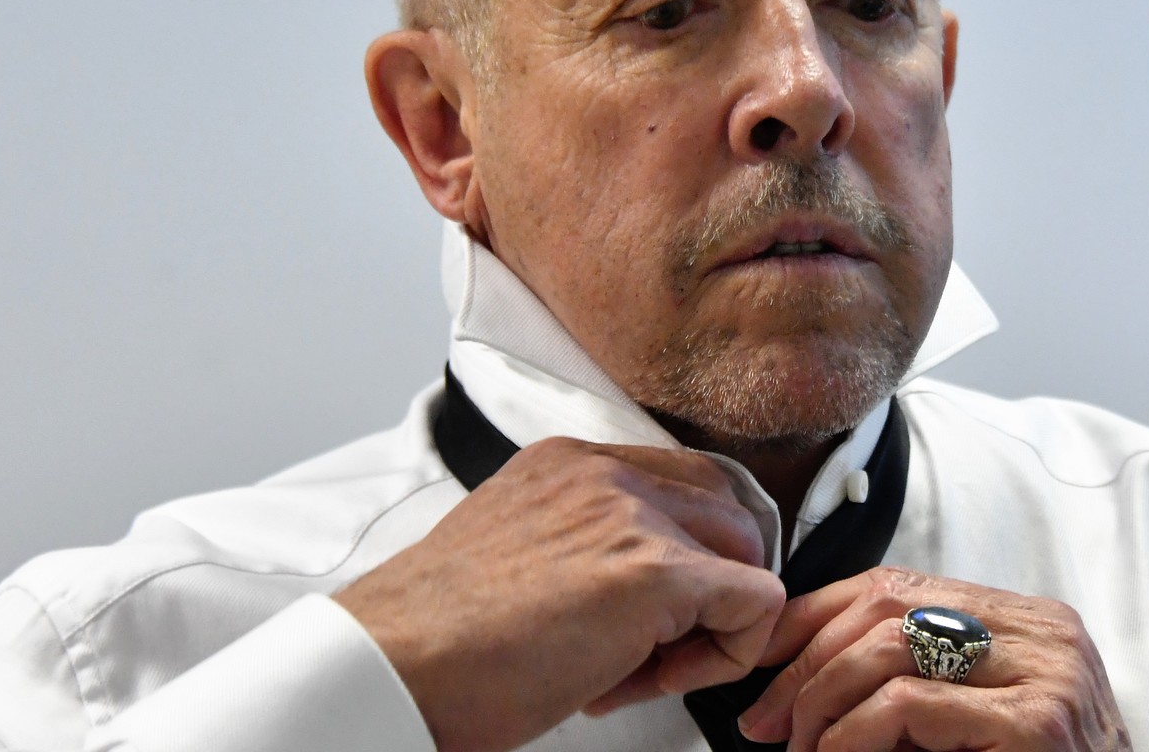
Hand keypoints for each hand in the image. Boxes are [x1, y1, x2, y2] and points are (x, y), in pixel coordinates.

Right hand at [333, 437, 785, 751]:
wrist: (392, 668)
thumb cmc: (436, 640)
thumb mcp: (514, 556)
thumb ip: (581, 548)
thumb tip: (638, 598)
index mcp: (569, 465)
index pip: (682, 488)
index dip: (682, 560)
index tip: (636, 620)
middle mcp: (605, 474)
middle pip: (726, 516)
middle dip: (706, 593)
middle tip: (645, 657)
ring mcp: (633, 516)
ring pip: (747, 557)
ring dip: (713, 626)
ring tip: (638, 674)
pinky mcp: (657, 572)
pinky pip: (756, 603)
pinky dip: (728, 654)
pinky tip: (652, 683)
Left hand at [737, 566, 1129, 751]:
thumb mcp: (975, 718)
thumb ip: (925, 680)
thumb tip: (807, 677)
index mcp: (1028, 620)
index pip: (896, 584)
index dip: (815, 617)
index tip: (763, 661)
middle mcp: (1044, 631)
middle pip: (886, 607)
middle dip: (806, 662)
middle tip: (764, 721)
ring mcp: (1048, 671)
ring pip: (890, 647)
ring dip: (821, 702)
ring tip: (800, 749)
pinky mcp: (1038, 722)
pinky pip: (909, 705)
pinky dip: (853, 735)